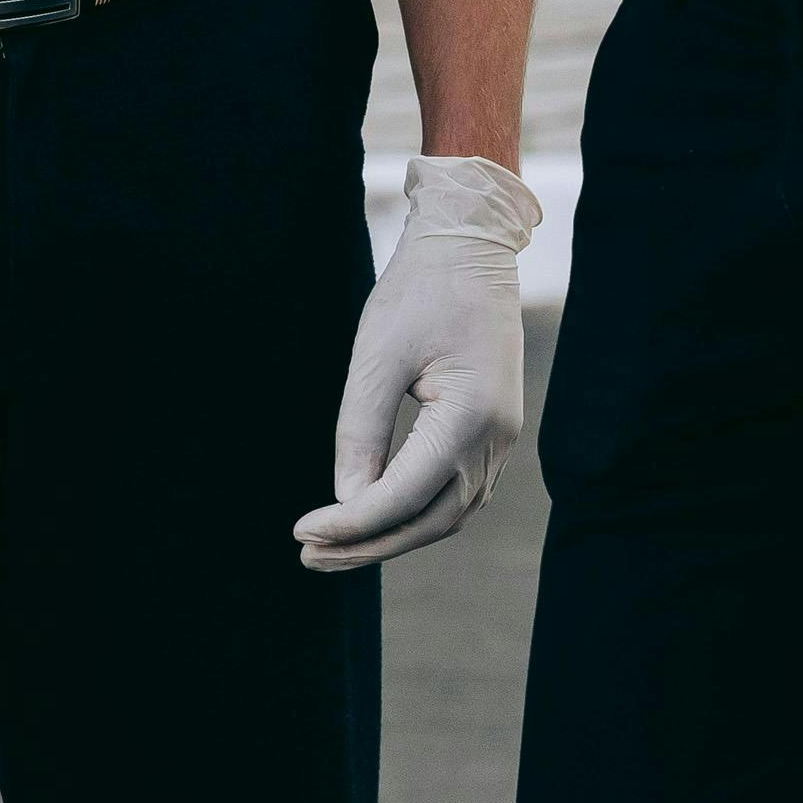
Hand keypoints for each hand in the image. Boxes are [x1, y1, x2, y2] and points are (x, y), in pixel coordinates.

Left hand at [295, 157, 541, 572]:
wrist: (470, 247)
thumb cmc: (419, 291)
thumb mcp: (376, 357)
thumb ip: (359, 432)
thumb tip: (346, 499)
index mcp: (471, 418)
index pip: (404, 495)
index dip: (351, 523)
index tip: (302, 532)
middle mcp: (496, 439)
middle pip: (431, 521)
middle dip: (368, 545)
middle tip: (309, 555)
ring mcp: (500, 439)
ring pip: (446, 513)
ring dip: (389, 534)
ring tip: (330, 545)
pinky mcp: (491, 433)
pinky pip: (453, 490)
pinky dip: (411, 511)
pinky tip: (368, 514)